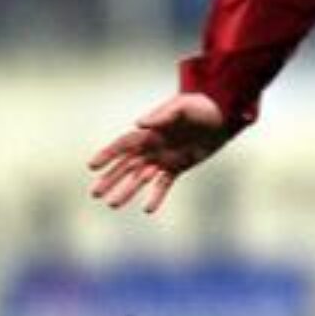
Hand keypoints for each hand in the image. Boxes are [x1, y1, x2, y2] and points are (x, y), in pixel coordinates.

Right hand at [88, 91, 234, 213]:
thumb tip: (138, 124)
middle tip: (95, 194)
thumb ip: (161, 116)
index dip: (107, 155)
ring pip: (140, 179)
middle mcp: (153, 146)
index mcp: (150, 131)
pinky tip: (147, 209)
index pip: (123, 145)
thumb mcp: (182, 107)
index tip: (92, 166)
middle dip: (110, 179)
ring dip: (127, 191)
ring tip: (113, 205)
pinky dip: (156, 196)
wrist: (223, 115)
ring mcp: (165, 158)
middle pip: (126, 166)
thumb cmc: (201, 106)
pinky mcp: (179, 166)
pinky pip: (164, 185)